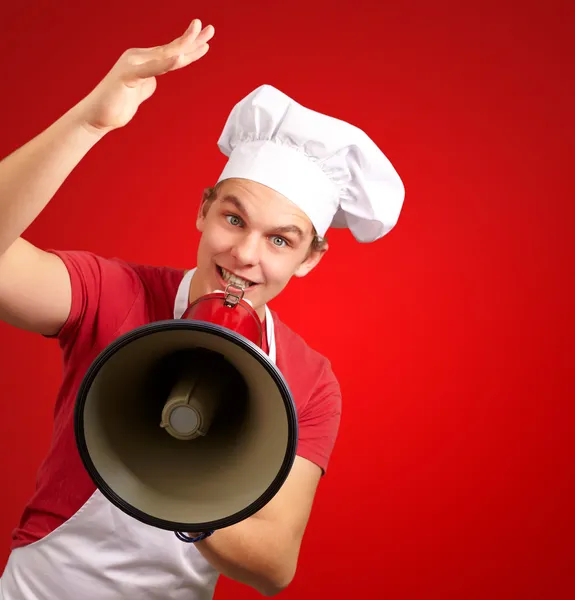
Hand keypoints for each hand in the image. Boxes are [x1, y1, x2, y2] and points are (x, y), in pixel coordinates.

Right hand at [75, 19, 213, 134]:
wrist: (98, 116)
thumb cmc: (118, 103)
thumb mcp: (141, 89)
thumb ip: (150, 79)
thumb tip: (156, 77)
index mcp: (144, 61)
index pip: (171, 52)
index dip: (189, 46)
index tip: (206, 39)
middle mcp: (139, 58)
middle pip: (171, 48)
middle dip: (192, 39)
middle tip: (211, 29)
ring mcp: (133, 64)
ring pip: (164, 55)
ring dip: (184, 45)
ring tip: (199, 33)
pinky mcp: (128, 75)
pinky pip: (151, 69)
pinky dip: (166, 63)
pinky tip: (179, 57)